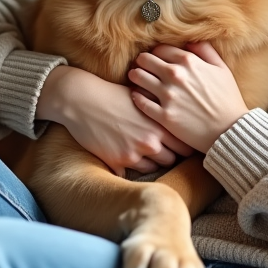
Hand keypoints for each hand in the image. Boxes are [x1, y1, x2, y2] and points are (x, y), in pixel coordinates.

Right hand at [37, 65, 194, 175]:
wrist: (83, 99)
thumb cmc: (113, 94)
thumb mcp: (142, 97)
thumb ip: (159, 111)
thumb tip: (177, 117)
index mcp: (159, 123)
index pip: (184, 144)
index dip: (184, 144)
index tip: (180, 143)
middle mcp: (150, 140)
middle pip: (172, 159)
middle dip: (170, 155)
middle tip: (164, 150)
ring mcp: (135, 153)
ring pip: (154, 167)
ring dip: (151, 161)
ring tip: (143, 151)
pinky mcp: (118, 161)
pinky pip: (133, 172)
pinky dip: (132, 166)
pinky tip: (127, 156)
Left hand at [127, 42, 248, 153]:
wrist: (229, 130)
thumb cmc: (227, 99)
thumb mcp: (222, 69)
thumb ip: (205, 51)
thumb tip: (189, 42)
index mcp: (189, 61)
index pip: (159, 49)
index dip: (155, 53)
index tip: (154, 59)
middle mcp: (176, 75)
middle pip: (144, 60)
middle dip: (141, 62)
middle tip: (140, 68)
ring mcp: (169, 96)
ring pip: (138, 77)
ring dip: (135, 77)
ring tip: (136, 80)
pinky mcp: (164, 116)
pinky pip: (140, 101)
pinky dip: (136, 97)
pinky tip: (138, 97)